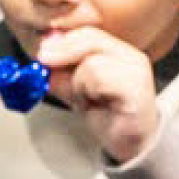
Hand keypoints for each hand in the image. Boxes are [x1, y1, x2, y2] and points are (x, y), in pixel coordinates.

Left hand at [33, 26, 161, 162]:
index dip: (62, 40)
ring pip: (91, 62)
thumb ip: (63, 73)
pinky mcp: (136, 90)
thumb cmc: (109, 117)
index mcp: (119, 52)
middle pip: (90, 39)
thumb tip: (44, 57)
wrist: (131, 146)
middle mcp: (131, 57)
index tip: (42, 52)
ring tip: (87, 98)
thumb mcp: (77, 90)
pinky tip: (96, 103)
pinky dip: (89, 91)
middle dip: (63, 53)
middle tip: (47, 64)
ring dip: (79, 82)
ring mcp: (136, 72)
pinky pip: (100, 79)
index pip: (88, 33)